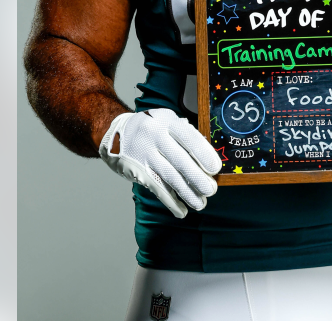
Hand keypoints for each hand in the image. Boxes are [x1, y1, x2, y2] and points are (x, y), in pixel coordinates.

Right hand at [98, 108, 221, 217]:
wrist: (115, 131)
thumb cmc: (151, 127)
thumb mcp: (167, 121)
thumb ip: (185, 134)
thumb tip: (209, 157)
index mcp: (166, 121)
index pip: (188, 137)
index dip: (203, 154)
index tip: (215, 169)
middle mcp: (154, 137)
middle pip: (179, 160)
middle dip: (197, 178)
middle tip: (211, 190)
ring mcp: (144, 155)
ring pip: (169, 177)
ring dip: (187, 193)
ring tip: (200, 203)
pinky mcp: (138, 171)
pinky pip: (157, 188)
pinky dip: (171, 201)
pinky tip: (182, 211)